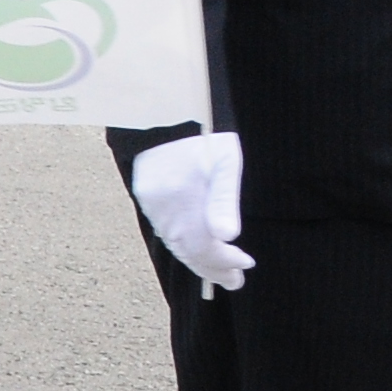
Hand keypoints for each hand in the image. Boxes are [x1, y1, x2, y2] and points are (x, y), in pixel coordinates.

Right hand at [130, 130, 250, 292]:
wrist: (165, 110)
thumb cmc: (204, 134)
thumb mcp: (224, 161)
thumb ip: (224, 200)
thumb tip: (226, 237)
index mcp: (182, 198)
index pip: (203, 245)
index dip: (224, 261)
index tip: (245, 264)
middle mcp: (162, 206)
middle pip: (187, 250)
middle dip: (213, 268)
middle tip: (235, 281)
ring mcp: (151, 203)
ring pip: (175, 243)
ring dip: (199, 261)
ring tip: (221, 272)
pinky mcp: (145, 197)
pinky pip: (165, 231)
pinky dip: (184, 245)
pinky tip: (197, 248)